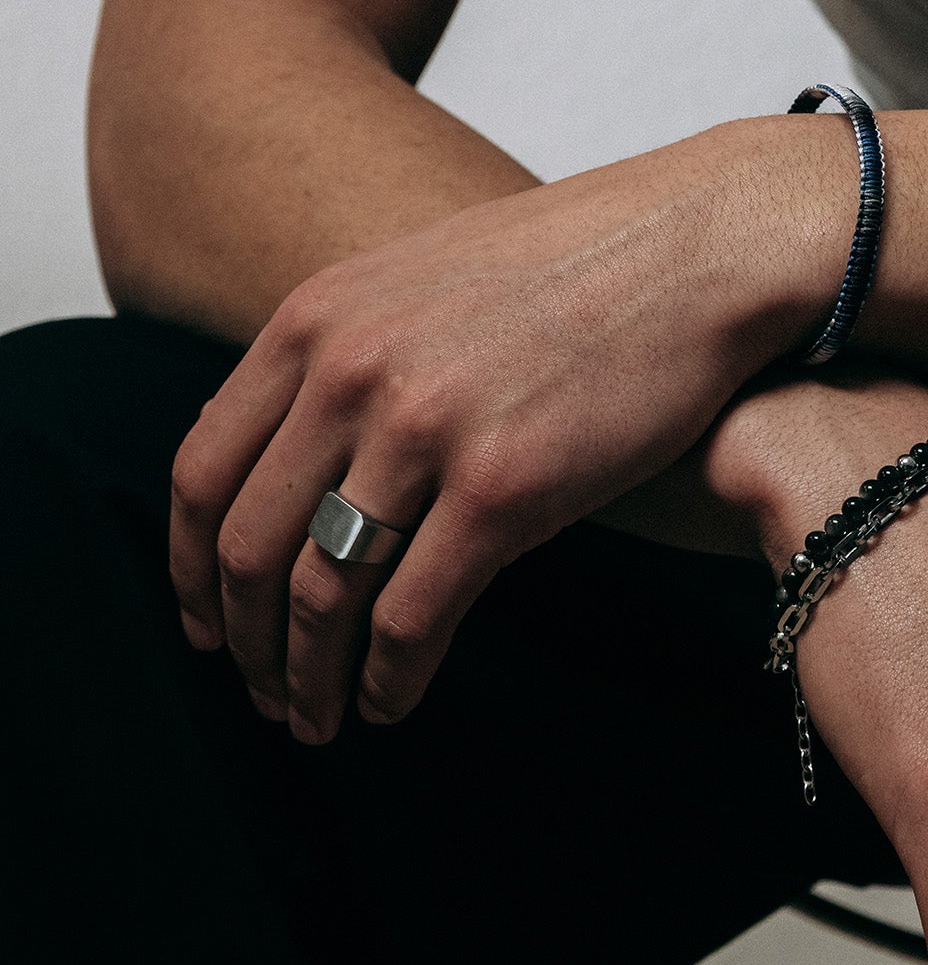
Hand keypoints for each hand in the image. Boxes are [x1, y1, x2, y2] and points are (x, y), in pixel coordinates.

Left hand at [168, 122, 833, 740]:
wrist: (699, 245)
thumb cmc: (586, 262)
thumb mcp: (429, 278)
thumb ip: (353, 349)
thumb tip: (313, 442)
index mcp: (318, 319)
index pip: (202, 469)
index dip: (190, 568)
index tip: (205, 621)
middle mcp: (351, 373)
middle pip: (249, 545)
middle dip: (244, 642)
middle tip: (261, 693)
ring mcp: (425, 430)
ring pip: (323, 593)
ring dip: (310, 676)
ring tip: (318, 719)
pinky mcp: (504, 487)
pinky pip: (411, 615)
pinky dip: (388, 678)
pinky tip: (390, 703)